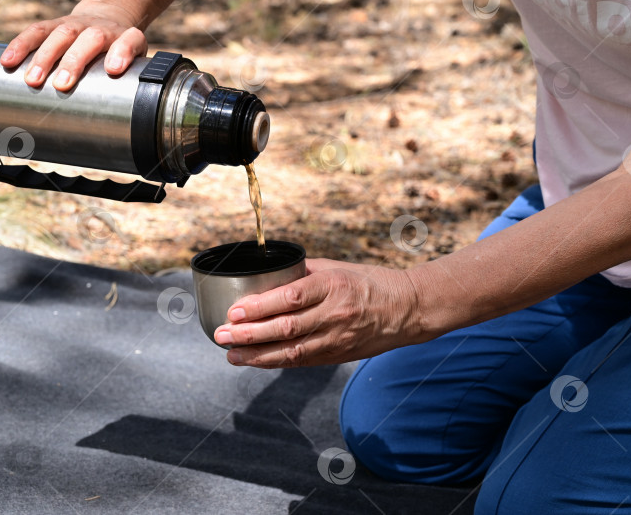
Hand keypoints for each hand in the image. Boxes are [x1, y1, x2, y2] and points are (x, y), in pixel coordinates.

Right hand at [0, 5, 147, 91]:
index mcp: (125, 37)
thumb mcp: (134, 65)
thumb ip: (130, 86)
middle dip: (74, 61)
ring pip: (60, 34)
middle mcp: (101, 28)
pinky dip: (21, 46)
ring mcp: (77, 24)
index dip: (122, 52)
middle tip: (61, 85)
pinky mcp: (55, 24)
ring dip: (44, 57)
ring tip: (32, 80)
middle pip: (90, 39)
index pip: (129, 40)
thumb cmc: (119, 53)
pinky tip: (8, 61)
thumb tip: (119, 125)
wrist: (107, 18)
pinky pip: (36, 31)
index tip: (113, 69)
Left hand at [213, 259, 422, 367]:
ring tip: (231, 354)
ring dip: (257, 355)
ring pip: (291, 351)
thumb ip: (303, 273)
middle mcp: (335, 313)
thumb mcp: (337, 268)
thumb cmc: (370, 282)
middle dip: (249, 334)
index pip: (290, 298)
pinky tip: (255, 361)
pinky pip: (302, 361)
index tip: (233, 311)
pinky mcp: (339, 355)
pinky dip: (276, 362)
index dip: (259, 307)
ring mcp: (337, 338)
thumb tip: (267, 277)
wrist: (408, 308)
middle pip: (285, 328)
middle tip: (221, 335)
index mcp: (333, 285)